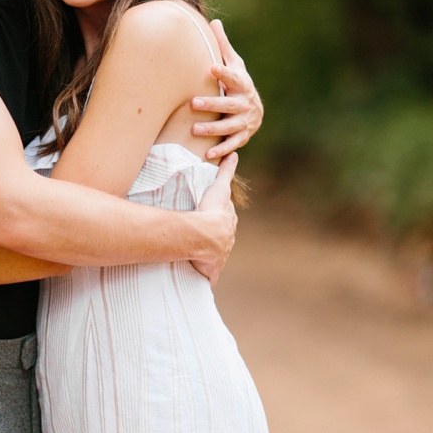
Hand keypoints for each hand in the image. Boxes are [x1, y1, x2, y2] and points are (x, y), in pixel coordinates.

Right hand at [189, 153, 238, 284]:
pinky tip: (204, 278)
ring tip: (198, 254)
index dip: (221, 216)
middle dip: (218, 236)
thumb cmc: (211, 212)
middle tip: (205, 234)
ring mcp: (220, 255)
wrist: (207, 236)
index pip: (226, 218)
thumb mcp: (219, 189)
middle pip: (223, 236)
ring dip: (210, 255)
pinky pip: (210, 274)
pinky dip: (208, 276)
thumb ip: (226, 172)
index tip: (214, 216)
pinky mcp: (212, 270)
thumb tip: (234, 154)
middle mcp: (227, 239)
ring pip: (216, 254)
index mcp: (228, 222)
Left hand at [190, 19, 262, 159]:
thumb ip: (223, 48)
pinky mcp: (242, 136)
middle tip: (194, 103)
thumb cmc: (237, 83)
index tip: (211, 68)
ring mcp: (244, 121)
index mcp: (241, 83)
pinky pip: (232, 144)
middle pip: (229, 104)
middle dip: (213, 104)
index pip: (233, 76)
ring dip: (213, 129)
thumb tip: (214, 21)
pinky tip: (207, 155)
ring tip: (194, 130)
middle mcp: (244, 102)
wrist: (254, 110)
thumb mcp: (234, 65)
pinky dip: (221, 150)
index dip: (224, 73)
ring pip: (229, 126)